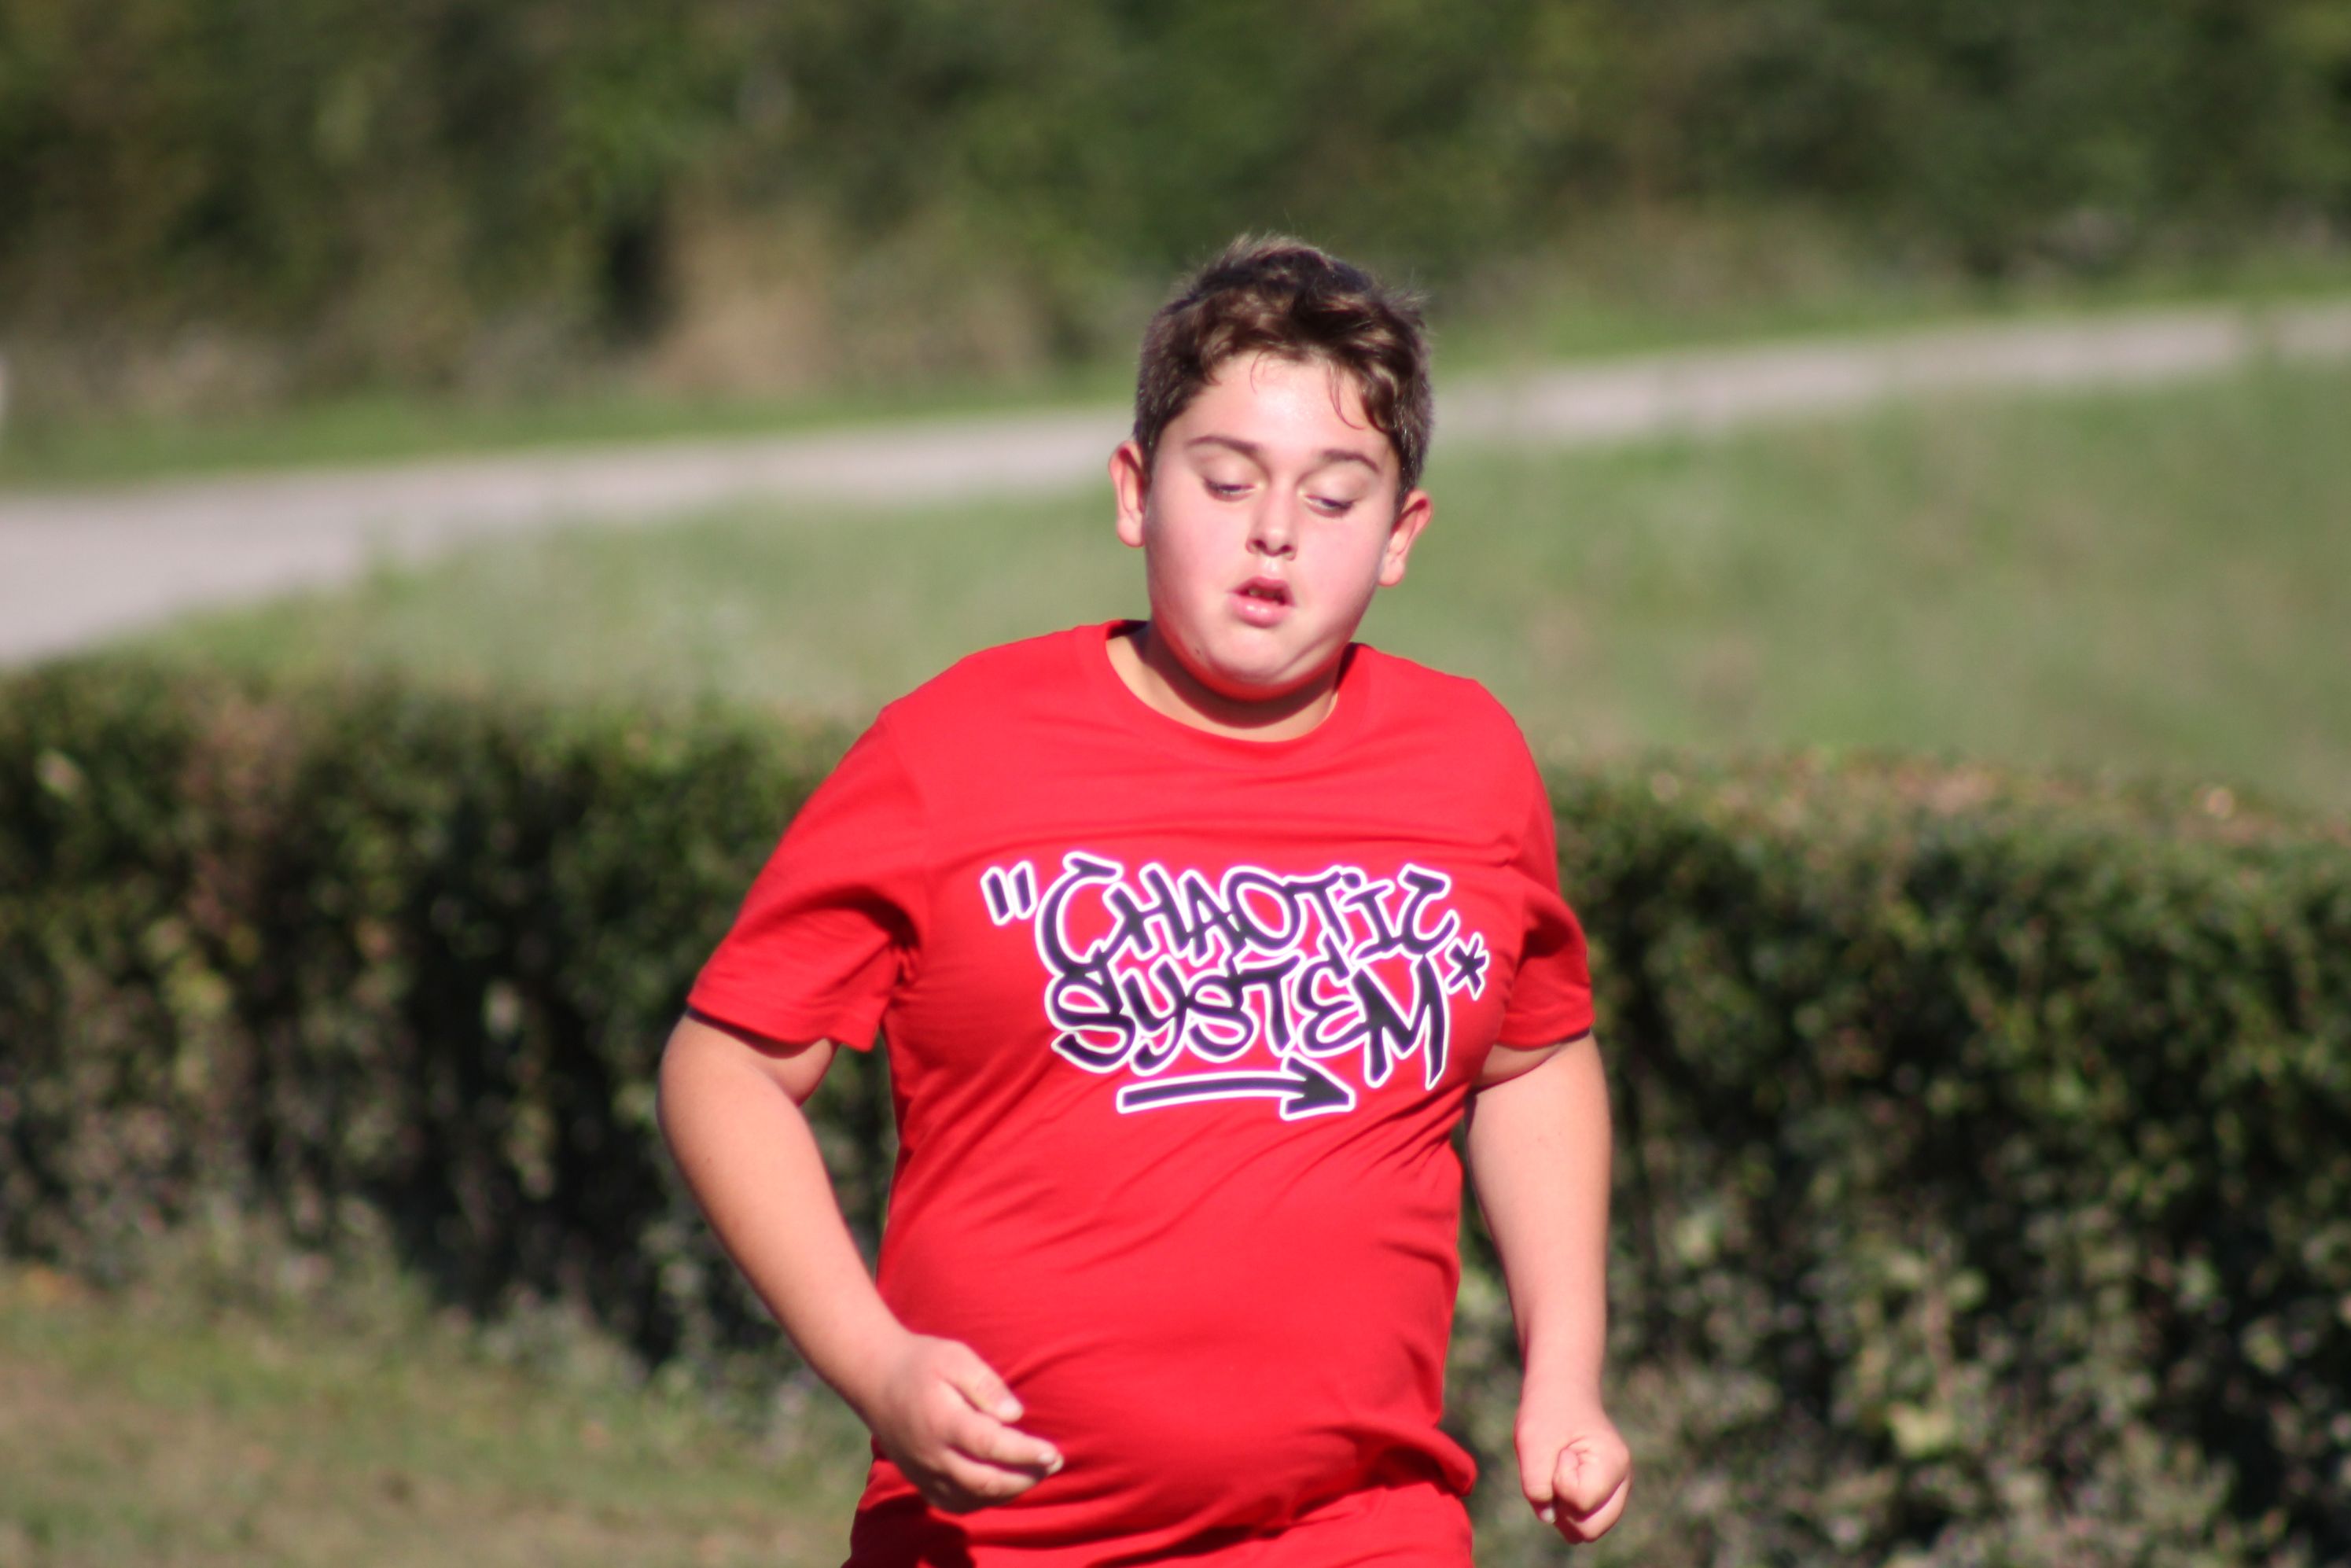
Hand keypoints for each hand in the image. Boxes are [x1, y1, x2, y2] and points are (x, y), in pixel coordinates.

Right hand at [853, 1331, 1063, 1513]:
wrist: (875, 1378)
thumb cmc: (921, 1362)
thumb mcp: (955, 1357)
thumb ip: (986, 1385)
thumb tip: (1015, 1415)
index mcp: (942, 1421)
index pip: (990, 1445)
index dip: (1025, 1453)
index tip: (1053, 1452)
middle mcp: (932, 1454)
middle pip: (985, 1480)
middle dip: (1026, 1476)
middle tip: (1054, 1463)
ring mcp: (924, 1472)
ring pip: (973, 1497)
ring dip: (1010, 1491)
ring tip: (1037, 1472)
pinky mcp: (920, 1481)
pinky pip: (956, 1502)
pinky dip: (984, 1499)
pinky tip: (1004, 1484)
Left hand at [1515, 1388, 1630, 1542]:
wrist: (1561, 1392)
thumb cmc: (1548, 1413)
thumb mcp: (1532, 1442)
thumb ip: (1536, 1486)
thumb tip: (1549, 1518)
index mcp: (1614, 1463)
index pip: (1581, 1502)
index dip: (1559, 1482)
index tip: (1561, 1452)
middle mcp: (1623, 1483)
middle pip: (1590, 1530)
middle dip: (1563, 1508)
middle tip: (1556, 1471)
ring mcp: (1616, 1492)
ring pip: (1586, 1531)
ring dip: (1564, 1511)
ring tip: (1559, 1475)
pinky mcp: (1604, 1497)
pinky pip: (1582, 1523)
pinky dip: (1567, 1509)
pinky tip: (1562, 1480)